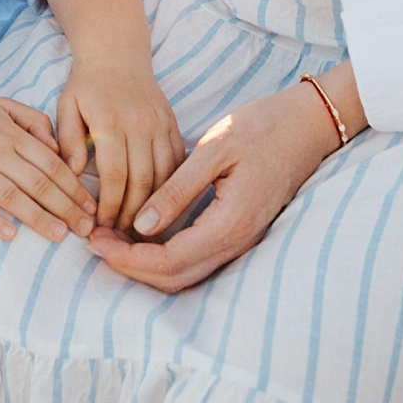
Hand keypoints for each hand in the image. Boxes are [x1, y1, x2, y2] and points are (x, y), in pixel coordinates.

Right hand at [0, 73, 97, 242]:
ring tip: (59, 235)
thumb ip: (34, 121)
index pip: (52, 164)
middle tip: (85, 229)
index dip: (75, 187)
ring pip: (11, 196)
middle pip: (38, 182)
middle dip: (66, 207)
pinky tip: (10, 235)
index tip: (92, 207)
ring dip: (38, 217)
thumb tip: (57, 148)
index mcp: (12, 134)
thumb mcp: (3, 107)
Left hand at [55, 51, 184, 230]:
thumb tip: (72, 173)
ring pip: (165, 174)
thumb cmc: (86, 84)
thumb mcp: (67, 106)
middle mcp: (140, 124)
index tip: (101, 226)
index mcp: (111, 122)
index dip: (110, 206)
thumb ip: (67, 140)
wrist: (117, 53)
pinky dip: (172, 185)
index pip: (114, 175)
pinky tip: (161, 204)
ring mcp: (161, 124)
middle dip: (132, 213)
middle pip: (142, 180)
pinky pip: (177, 161)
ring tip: (140, 227)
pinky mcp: (173, 124)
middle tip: (121, 237)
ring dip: (154, 205)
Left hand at [86, 79, 342, 292]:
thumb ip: (178, 191)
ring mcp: (242, 241)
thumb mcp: (214, 150)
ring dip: (145, 265)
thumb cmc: (262, 128)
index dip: (127, 257)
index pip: (168, 260)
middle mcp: (237, 242)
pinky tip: (142, 234)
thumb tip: (141, 225)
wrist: (308, 125)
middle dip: (130, 267)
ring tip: (111, 239)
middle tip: (94, 243)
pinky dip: (165, 256)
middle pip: (174, 278)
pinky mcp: (240, 233)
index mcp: (230, 222)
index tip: (94, 240)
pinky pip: (198, 259)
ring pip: (186, 274)